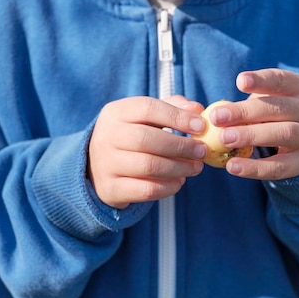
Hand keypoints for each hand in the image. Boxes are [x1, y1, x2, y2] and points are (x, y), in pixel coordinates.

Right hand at [88, 95, 206, 208]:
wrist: (96, 166)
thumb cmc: (131, 135)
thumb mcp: (145, 116)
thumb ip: (172, 108)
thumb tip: (197, 109)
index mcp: (116, 112)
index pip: (148, 108)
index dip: (177, 117)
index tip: (201, 127)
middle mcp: (107, 136)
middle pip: (147, 139)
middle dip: (181, 146)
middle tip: (202, 151)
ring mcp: (106, 164)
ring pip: (148, 166)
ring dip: (179, 167)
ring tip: (196, 167)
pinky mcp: (111, 189)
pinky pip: (146, 190)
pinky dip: (168, 187)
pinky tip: (179, 181)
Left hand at [209, 69, 298, 179]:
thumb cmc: (283, 112)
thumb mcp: (277, 98)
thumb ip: (253, 101)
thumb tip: (216, 111)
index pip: (282, 81)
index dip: (261, 81)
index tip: (240, 81)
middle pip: (279, 109)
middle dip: (246, 112)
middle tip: (216, 117)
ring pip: (283, 134)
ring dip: (251, 136)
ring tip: (223, 139)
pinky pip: (280, 167)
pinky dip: (255, 168)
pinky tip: (232, 166)